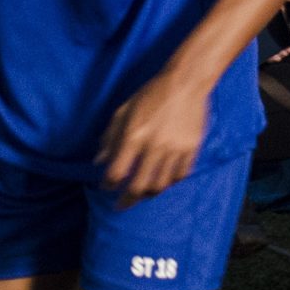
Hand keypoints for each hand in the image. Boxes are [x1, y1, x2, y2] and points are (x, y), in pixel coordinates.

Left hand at [96, 70, 209, 205]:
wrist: (185, 83)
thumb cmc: (151, 94)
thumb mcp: (124, 111)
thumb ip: (110, 137)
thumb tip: (99, 161)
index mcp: (134, 135)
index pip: (116, 172)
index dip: (108, 184)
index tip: (106, 187)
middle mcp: (154, 146)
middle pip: (138, 186)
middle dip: (127, 200)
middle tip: (121, 206)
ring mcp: (175, 150)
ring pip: (160, 185)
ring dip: (148, 194)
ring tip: (141, 194)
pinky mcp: (191, 150)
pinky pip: (180, 176)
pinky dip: (169, 183)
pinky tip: (162, 181)